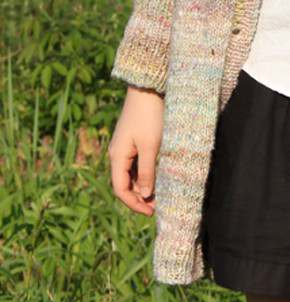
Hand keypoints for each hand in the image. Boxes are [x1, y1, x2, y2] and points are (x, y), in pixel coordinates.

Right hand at [108, 85, 164, 215]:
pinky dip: (144, 174)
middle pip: (124, 184)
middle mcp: (117, 154)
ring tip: (160, 195)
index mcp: (117, 157)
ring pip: (130, 174)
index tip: (151, 212)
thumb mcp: (150, 146)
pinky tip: (157, 177)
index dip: (134, 204)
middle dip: (139, 198)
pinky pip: (135, 163)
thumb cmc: (150, 116)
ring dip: (142, 186)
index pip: (120, 190)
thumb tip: (144, 196)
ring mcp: (124, 146)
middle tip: (158, 206)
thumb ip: (146, 172)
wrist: (148, 88)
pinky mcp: (132, 140)